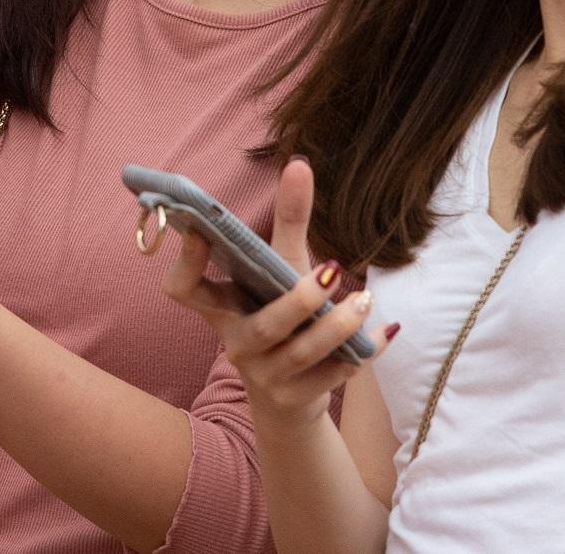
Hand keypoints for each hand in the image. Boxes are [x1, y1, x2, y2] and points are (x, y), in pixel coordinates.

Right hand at [159, 160, 394, 423]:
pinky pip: (329, 377)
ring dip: (337, 326)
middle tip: (335, 269)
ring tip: (366, 298)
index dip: (185, 263)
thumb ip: (289, 222)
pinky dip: (358, 354)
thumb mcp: (280, 271)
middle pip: (263, 325)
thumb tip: (300, 164)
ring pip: (300, 353)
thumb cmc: (280, 318)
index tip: (199, 230)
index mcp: (220, 307)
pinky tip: (382, 333)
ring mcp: (262, 376)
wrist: (289, 397)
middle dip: (300, 300)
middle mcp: (235, 342)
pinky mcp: (292, 399)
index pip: (182, 290)